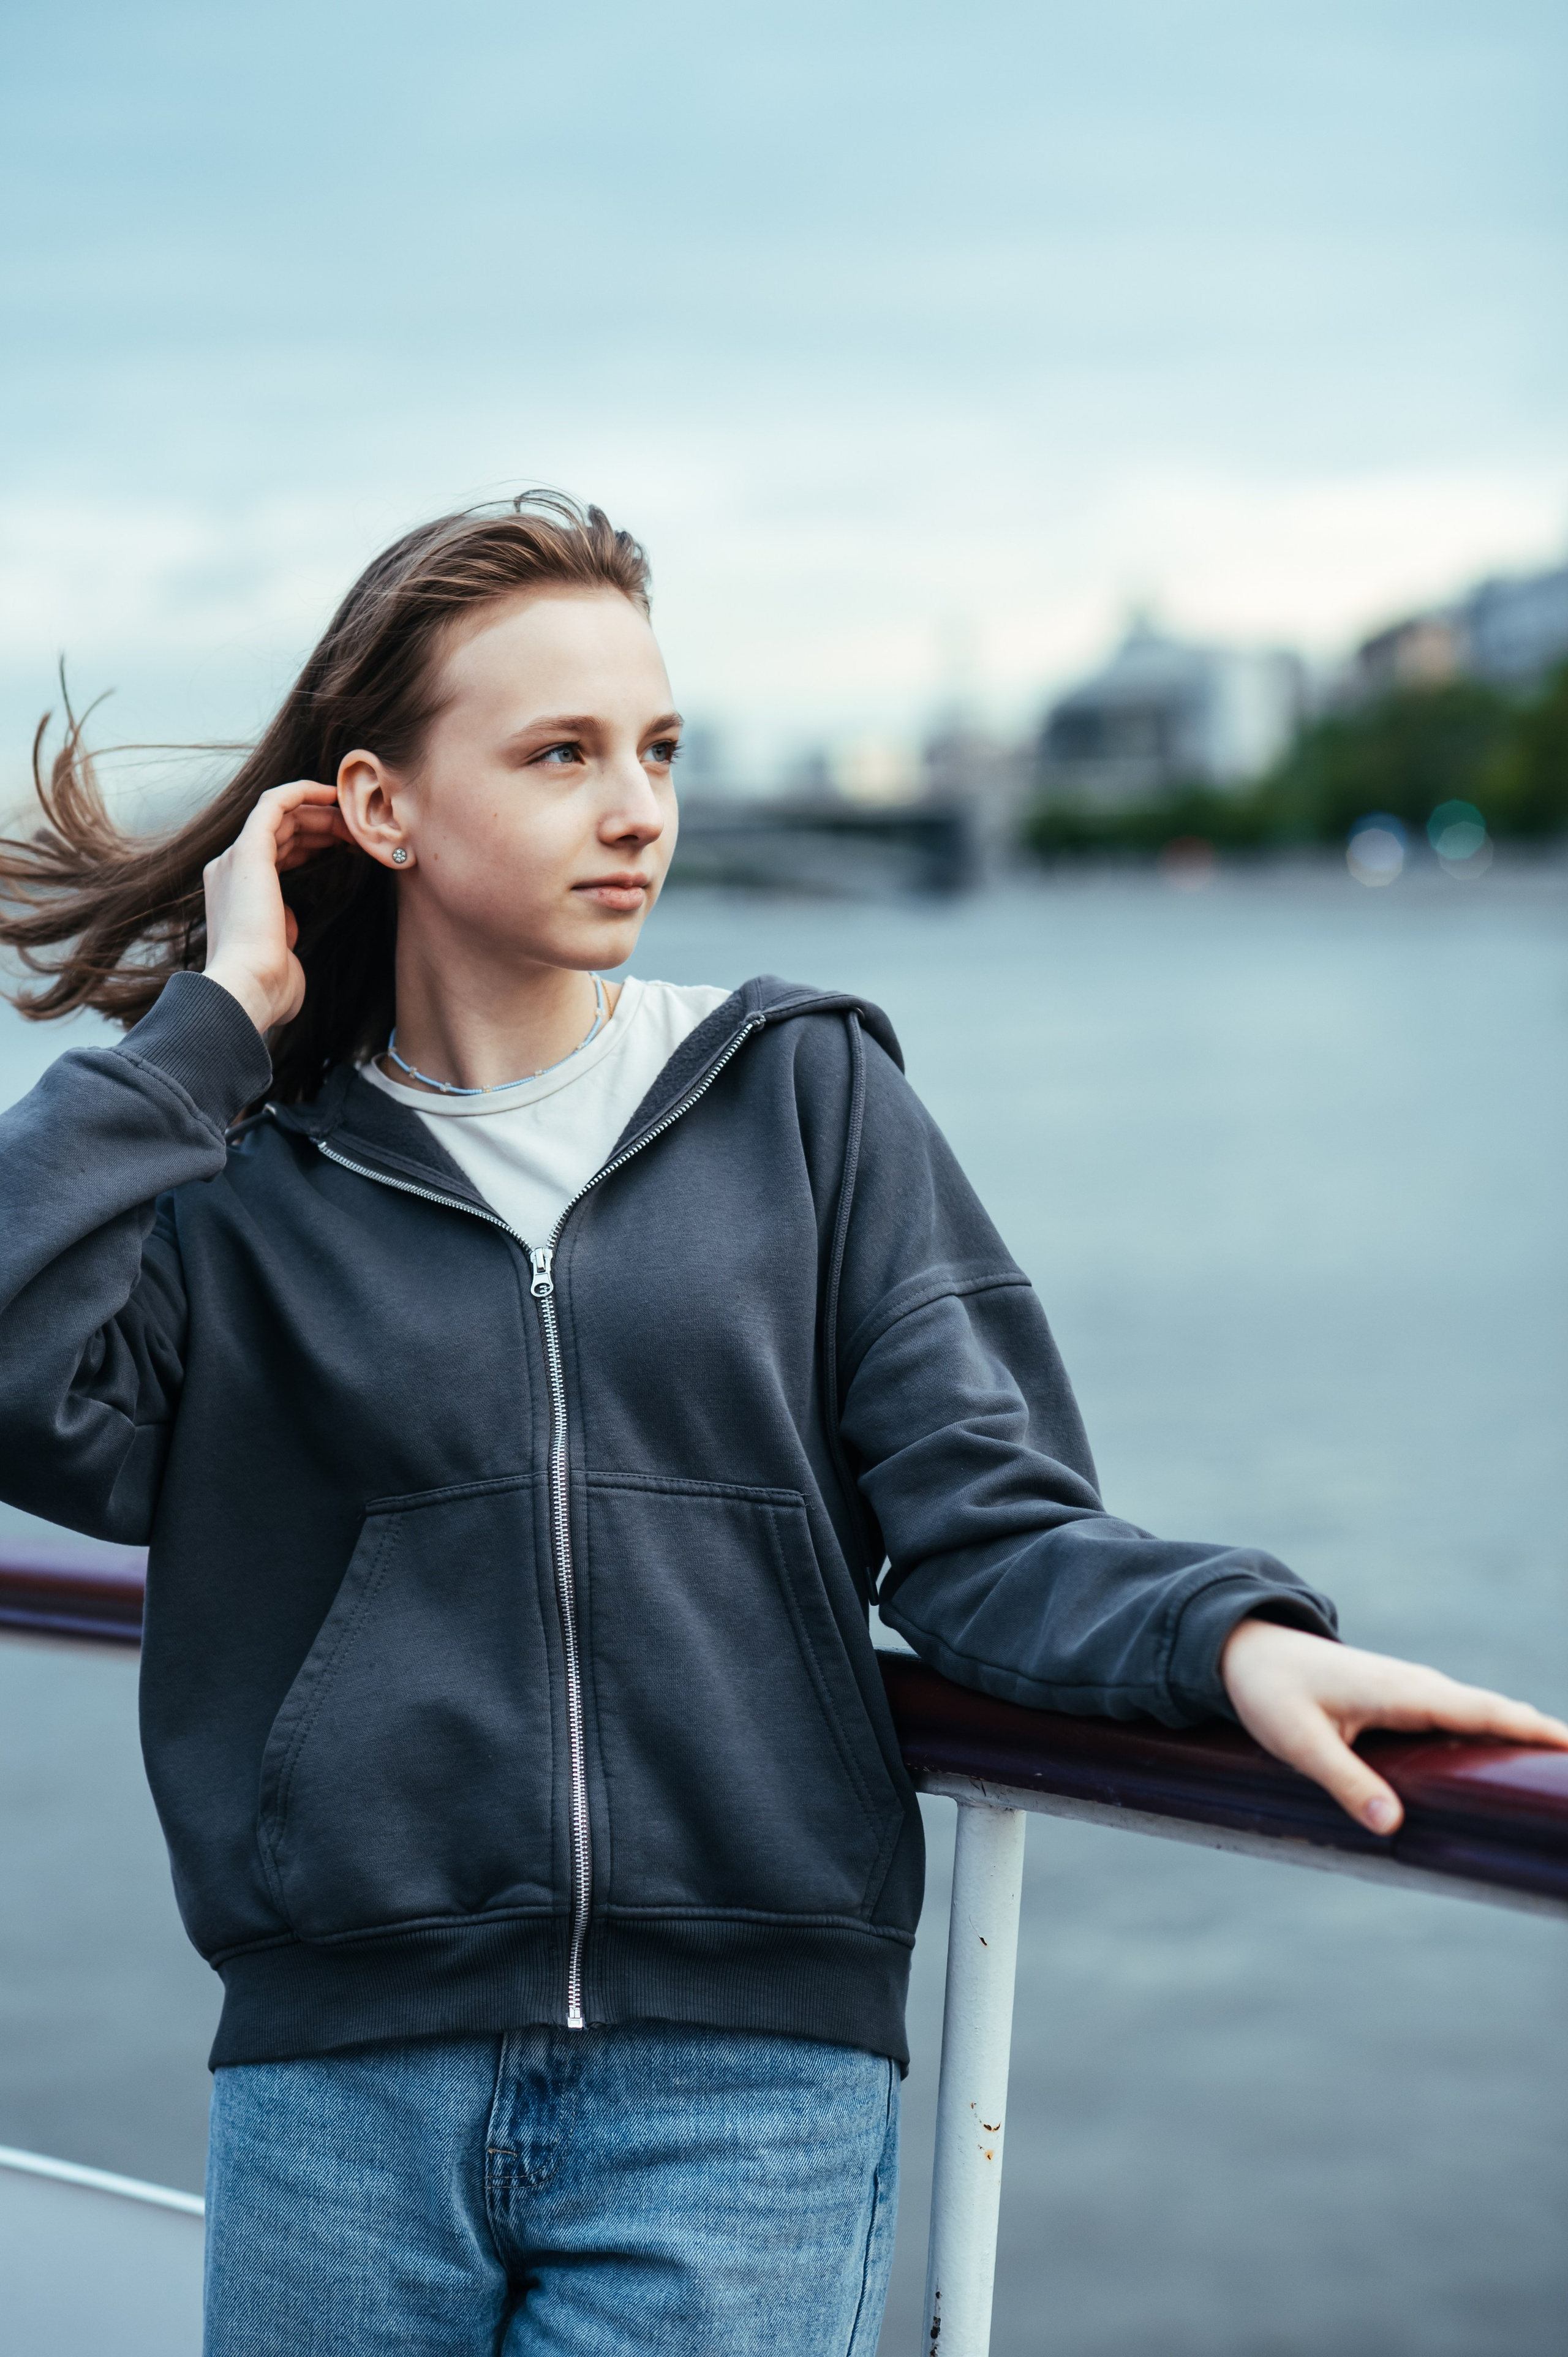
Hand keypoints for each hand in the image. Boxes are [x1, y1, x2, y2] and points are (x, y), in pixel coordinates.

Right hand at [202, 782, 352, 1033]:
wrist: (248, 988)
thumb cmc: (269, 985)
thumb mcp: (280, 955)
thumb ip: (283, 936)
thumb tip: (289, 927)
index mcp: (234, 895)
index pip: (274, 855)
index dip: (312, 845)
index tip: (346, 847)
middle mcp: (229, 871)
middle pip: (279, 831)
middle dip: (321, 826)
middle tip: (358, 832)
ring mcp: (235, 859)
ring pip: (281, 815)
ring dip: (320, 812)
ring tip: (355, 819)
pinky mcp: (247, 850)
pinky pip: (275, 803)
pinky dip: (303, 792)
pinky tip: (333, 793)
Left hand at [1220, 1618, 1567, 1834]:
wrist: (1245, 1648)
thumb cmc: (1270, 1693)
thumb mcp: (1299, 1742)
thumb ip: (1343, 1781)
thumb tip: (1390, 1825)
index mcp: (1404, 1692)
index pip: (1484, 1712)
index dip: (1533, 1730)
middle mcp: (1418, 1685)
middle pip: (1496, 1712)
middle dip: (1541, 1736)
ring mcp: (1412, 1689)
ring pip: (1481, 1712)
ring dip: (1522, 1733)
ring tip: (1560, 1764)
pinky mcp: (1402, 1698)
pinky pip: (1461, 1714)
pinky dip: (1494, 1729)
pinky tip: (1507, 1755)